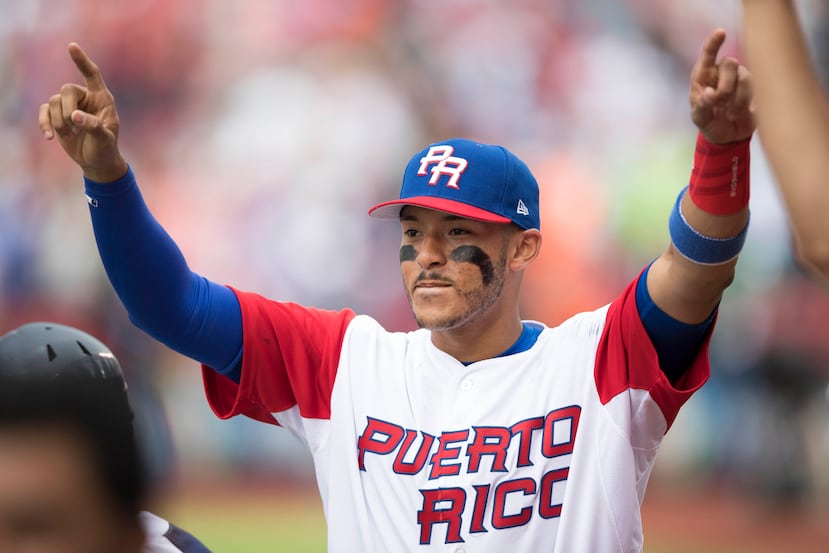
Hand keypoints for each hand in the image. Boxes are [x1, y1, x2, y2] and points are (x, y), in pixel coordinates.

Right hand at [38, 43, 126, 182]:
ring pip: (54, 101)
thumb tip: (74, 116)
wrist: (96, 161)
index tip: (71, 46)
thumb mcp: (105, 139)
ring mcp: (69, 106)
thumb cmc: (105, 148)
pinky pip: (45, 112)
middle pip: (66, 90)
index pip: (92, 74)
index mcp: (102, 98)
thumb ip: (93, 125)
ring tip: (71, 135)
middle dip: (67, 109)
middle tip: (74, 127)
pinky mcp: (57, 116)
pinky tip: (49, 137)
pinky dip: (45, 124)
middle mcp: (85, 98)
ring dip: (59, 121)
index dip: (82, 61)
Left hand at [689, 29, 755, 143]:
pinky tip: (744, 113)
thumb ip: (702, 106)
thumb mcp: (700, 119)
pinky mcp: (756, 87)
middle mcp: (722, 73)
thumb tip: (709, 93)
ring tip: (730, 114)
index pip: (708, 54)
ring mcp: (740, 78)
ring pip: (746, 76)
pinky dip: (749, 104)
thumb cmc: (709, 123)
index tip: (720, 32)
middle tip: (720, 103)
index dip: (714, 42)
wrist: (728, 137)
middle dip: (726, 85)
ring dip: (738, 99)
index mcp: (703, 76)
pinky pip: (758, 88)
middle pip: (730, 63)